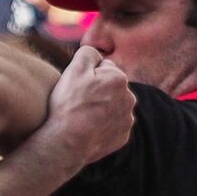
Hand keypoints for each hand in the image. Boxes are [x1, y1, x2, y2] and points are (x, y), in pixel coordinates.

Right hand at [34, 46, 133, 168]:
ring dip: (102, 109)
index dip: (87, 77)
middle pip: (111, 89)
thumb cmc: (69, 105)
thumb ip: (88, 53)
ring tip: (82, 118)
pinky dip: (102, 127)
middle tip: (78, 103)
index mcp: (119, 78)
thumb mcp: (74, 70)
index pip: (104, 69)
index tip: (76, 88)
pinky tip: (88, 130)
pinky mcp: (122, 137)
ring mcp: (127, 119)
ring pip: (113, 108)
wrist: (67, 143)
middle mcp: (129, 97)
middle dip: (99, 92)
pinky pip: (113, 127)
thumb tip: (96, 53)